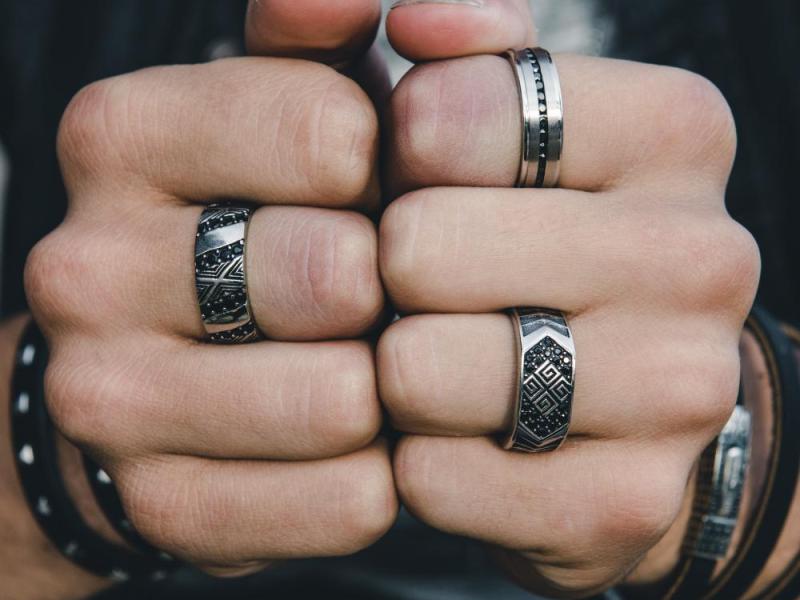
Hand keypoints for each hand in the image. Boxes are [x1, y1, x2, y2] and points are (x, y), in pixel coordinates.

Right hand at [23, 0, 396, 576]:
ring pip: (343, 399)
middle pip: (336, 273)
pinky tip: (350, 446)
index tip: (370, 186)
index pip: (330, 130)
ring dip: (387, 388)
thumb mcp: (289, 99)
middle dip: (386, 287)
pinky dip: (375, 474)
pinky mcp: (163, 506)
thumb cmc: (251, 218)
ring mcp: (108, 396)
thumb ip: (333, 31)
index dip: (391, 166)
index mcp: (121, 135)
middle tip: (368, 293)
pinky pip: (344, 500)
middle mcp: (86, 263)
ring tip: (362, 368)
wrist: (153, 367)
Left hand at [378, 1, 759, 595]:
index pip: (449, 112)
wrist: (620, 393)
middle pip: (419, 248)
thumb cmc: (530, 232)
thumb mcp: (493, 116)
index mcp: (673, 131)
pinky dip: (415, 458)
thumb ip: (450, 44)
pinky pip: (433, 478)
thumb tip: (413, 15)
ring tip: (433, 357)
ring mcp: (679, 391)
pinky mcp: (625, 502)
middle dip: (388, 269)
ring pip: (420, 371)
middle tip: (419, 283)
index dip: (399, 150)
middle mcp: (703, 256)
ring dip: (395, 368)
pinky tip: (455, 435)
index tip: (422, 174)